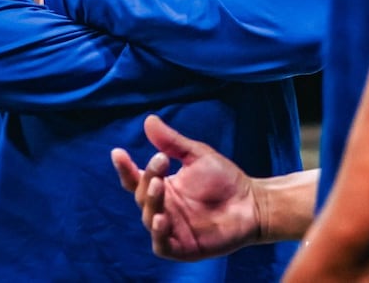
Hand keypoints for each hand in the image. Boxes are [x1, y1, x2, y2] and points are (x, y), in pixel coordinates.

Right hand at [111, 114, 260, 261]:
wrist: (251, 203)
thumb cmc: (224, 178)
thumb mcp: (197, 155)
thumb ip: (172, 142)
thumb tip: (149, 120)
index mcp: (163, 186)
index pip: (136, 179)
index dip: (125, 168)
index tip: (117, 152)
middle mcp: (164, 207)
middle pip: (142, 195)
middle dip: (147, 178)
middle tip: (160, 161)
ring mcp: (172, 228)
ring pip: (149, 218)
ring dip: (151, 202)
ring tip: (159, 186)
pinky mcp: (183, 248)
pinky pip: (162, 244)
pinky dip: (158, 234)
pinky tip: (162, 219)